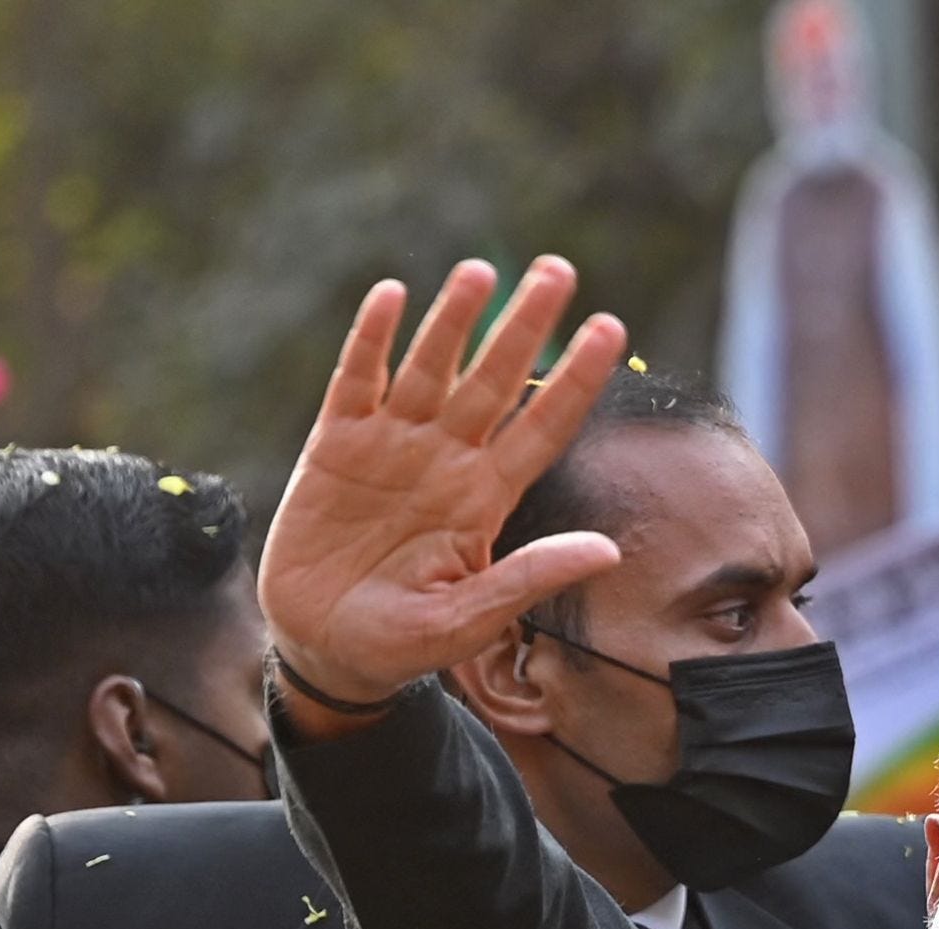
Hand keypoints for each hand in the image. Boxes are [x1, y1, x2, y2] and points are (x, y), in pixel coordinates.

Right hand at [257, 257, 630, 719]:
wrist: (326, 648)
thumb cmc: (403, 641)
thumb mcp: (469, 620)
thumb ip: (530, 578)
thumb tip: (608, 551)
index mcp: (486, 498)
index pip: (542, 426)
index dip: (574, 379)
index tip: (611, 330)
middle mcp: (446, 459)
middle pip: (494, 380)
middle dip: (525, 325)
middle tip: (558, 269)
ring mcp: (391, 445)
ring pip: (430, 367)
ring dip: (454, 320)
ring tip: (483, 272)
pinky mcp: (335, 445)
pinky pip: (356, 379)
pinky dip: (371, 339)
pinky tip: (392, 297)